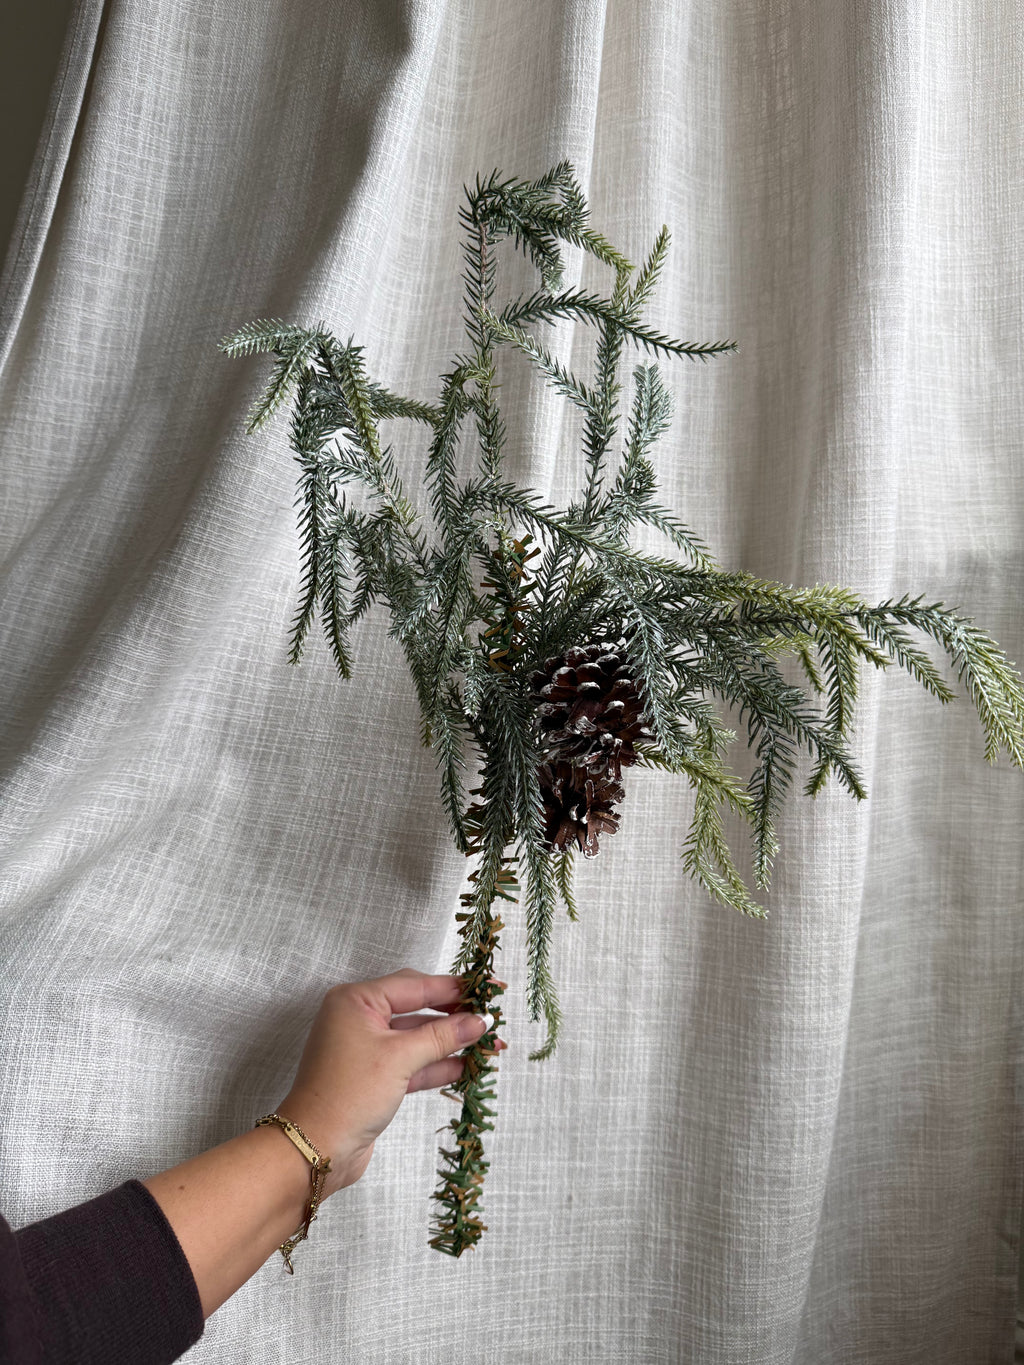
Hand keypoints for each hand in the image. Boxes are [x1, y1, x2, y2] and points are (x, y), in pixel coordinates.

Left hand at [277, 968, 505, 1193]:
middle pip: (417, 1007)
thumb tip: (479, 1021)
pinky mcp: (375, 1076)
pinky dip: (437, 1064)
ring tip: (490, 1045)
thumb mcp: (399, 1059)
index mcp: (357, 1000)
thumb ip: (442, 1036)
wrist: (316, 1149)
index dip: (455, 988)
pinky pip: (412, 1062)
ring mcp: (367, 1048)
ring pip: (417, 1037)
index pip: (415, 984)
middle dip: (455, 1015)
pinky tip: (467, 1066)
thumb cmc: (348, 1095)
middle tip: (492, 1016)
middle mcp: (360, 1018)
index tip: (489, 988)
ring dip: (451, 1042)